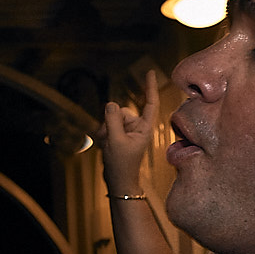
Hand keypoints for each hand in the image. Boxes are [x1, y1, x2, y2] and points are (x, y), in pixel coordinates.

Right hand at [99, 69, 159, 195]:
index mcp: (144, 127)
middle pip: (122, 111)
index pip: (150, 103)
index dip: (150, 87)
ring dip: (105, 129)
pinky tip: (104, 144)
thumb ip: (113, 120)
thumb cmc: (122, 164)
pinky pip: (108, 126)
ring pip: (113, 119)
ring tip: (105, 143)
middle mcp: (138, 127)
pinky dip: (103, 133)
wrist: (118, 181)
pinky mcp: (119, 136)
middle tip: (107, 137)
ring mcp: (128, 131)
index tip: (150, 72)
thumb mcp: (115, 140)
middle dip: (111, 121)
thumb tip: (110, 103)